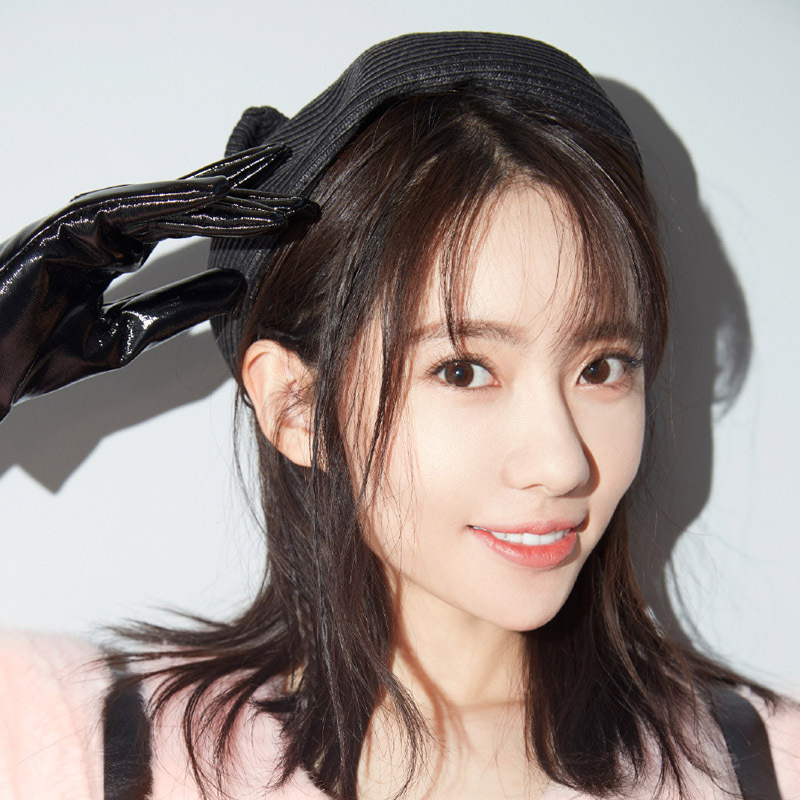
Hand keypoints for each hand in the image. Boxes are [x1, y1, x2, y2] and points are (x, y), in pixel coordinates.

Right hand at [0, 145, 314, 420]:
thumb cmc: (39, 352)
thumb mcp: (130, 334)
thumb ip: (179, 308)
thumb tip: (235, 291)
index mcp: (118, 247)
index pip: (192, 225)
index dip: (242, 218)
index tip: (288, 217)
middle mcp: (107, 227)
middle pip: (190, 205)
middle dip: (245, 199)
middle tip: (297, 189)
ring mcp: (87, 222)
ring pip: (168, 202)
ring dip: (222, 196)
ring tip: (273, 188)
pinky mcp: (68, 228)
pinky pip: (132, 211)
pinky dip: (174, 203)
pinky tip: (217, 198)